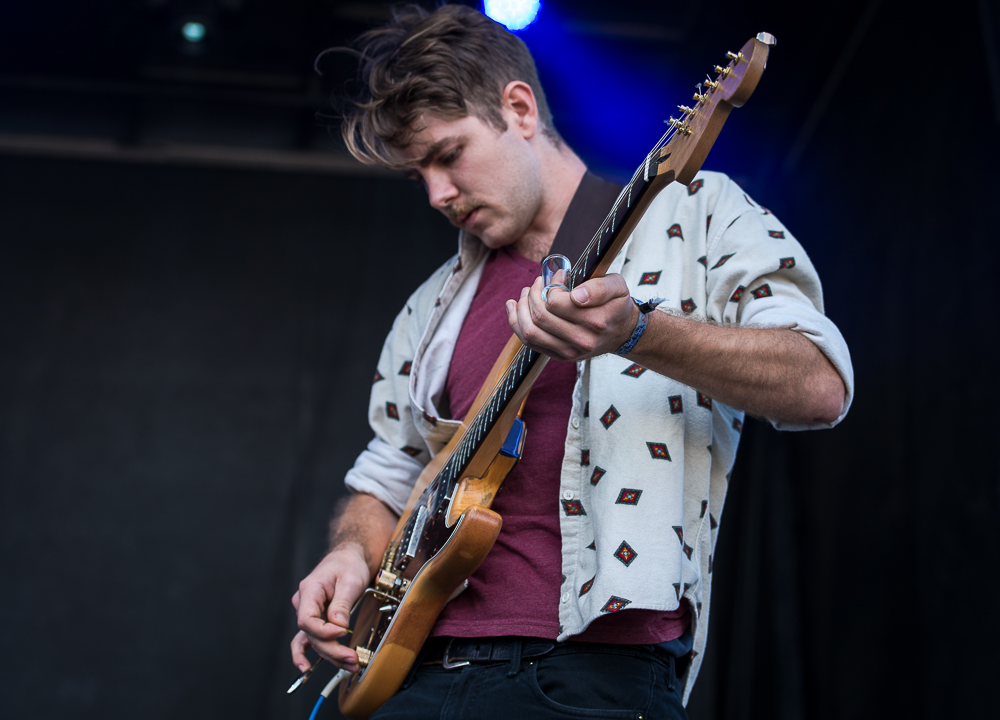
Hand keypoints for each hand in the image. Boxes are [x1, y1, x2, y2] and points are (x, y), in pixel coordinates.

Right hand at [290, 544, 369, 672]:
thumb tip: (338, 626)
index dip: (324, 632)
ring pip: (314, 640)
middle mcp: (304, 603)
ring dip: (330, 655)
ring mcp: (308, 612)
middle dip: (332, 650)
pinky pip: (309, 638)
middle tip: (353, 658)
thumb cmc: (348, 564)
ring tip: (350, 664)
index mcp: (309, 590)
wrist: (349, 558)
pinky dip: (307, 654)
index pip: (307, 619)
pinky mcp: (316, 619)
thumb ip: (342, 604)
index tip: (343, 633)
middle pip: (312, 635)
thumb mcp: (350, 580)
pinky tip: (306, 669)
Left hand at [505, 273, 638, 360]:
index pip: (556, 304)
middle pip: (540, 317)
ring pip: (530, 332)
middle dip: (533, 294)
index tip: (557, 277)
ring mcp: (569, 352)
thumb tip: (576, 295)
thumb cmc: (616, 304)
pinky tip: (514, 306)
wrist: (622, 332)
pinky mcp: (559, 356)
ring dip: (521, 308)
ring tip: (526, 293)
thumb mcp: (617, 286)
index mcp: (596, 321)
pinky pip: (529, 342)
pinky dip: (516, 322)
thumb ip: (599, 287)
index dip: (550, 286)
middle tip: (538, 282)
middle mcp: (582, 341)